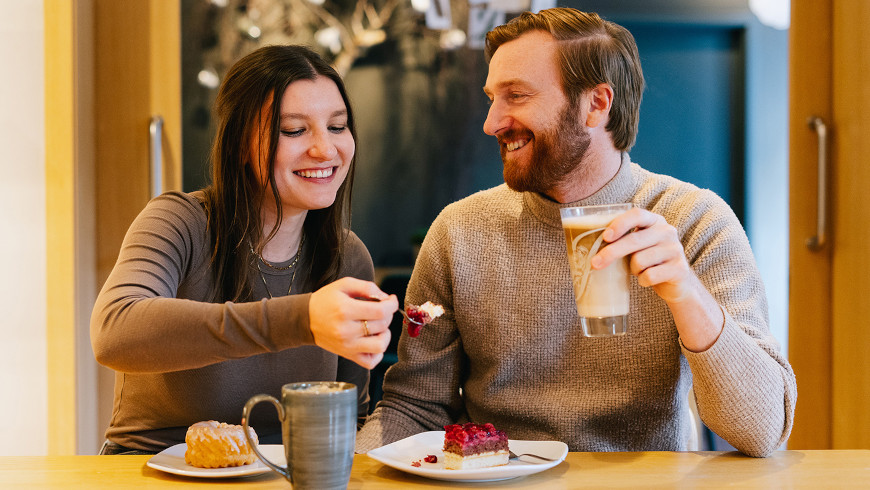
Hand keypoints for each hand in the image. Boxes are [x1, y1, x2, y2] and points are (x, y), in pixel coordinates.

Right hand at [308, 277, 397, 368]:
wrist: (305, 319)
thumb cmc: (325, 301)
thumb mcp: (344, 285)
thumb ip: (367, 287)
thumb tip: (386, 298)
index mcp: (345, 310)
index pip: (381, 311)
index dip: (392, 304)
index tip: (391, 300)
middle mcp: (346, 330)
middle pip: (382, 325)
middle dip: (387, 315)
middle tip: (380, 309)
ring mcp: (347, 346)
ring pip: (380, 346)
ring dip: (385, 334)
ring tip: (378, 327)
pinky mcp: (347, 355)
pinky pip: (371, 362)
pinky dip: (378, 353)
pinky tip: (373, 340)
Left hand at [590, 208, 722, 350]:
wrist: (677, 284)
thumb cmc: (649, 262)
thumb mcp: (637, 247)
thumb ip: (622, 240)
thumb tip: (587, 245)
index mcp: (655, 221)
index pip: (637, 214)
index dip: (620, 224)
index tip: (605, 236)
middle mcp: (668, 231)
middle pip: (634, 240)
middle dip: (611, 253)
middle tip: (594, 264)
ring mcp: (675, 249)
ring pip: (640, 261)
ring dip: (633, 270)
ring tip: (638, 271)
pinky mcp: (679, 269)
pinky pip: (650, 276)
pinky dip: (643, 281)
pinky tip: (647, 279)